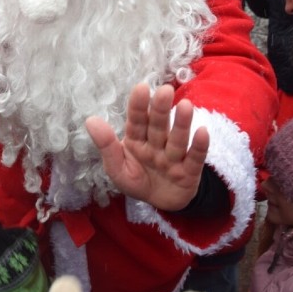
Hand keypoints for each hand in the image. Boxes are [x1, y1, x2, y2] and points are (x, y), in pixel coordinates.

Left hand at [86, 84, 208, 210]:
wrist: (160, 203)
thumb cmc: (136, 180)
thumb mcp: (116, 168)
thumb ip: (106, 146)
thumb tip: (90, 120)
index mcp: (137, 140)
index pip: (137, 121)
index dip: (138, 106)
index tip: (141, 88)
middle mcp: (157, 145)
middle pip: (159, 126)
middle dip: (161, 110)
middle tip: (165, 91)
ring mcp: (174, 158)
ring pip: (177, 140)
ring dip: (182, 124)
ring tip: (186, 106)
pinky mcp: (190, 172)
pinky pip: (195, 159)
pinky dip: (199, 147)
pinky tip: (202, 132)